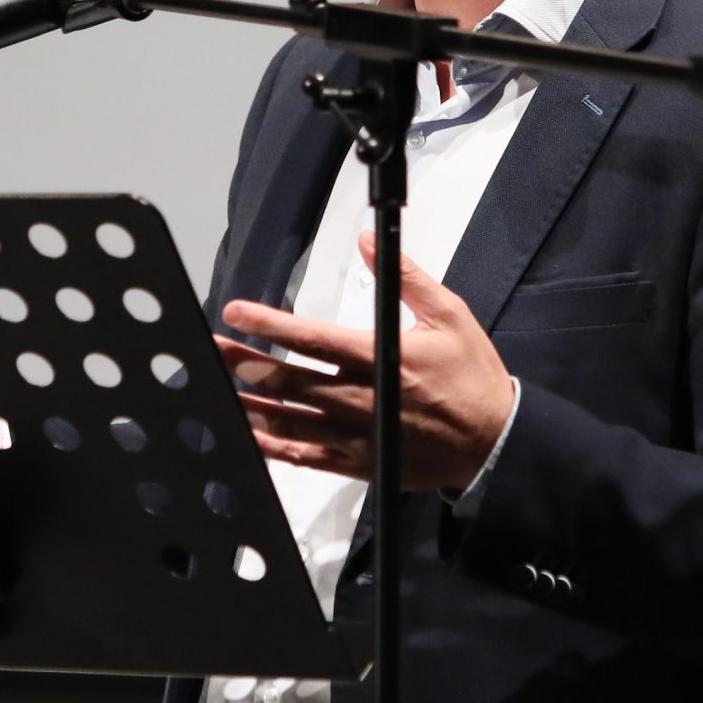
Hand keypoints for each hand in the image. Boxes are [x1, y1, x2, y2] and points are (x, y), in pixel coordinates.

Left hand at [219, 232, 515, 492]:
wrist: (493, 441)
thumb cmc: (472, 377)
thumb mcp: (450, 315)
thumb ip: (407, 277)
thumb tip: (369, 240)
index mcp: (381, 358)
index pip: (313, 339)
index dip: (269, 324)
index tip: (236, 311)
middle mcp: (361, 398)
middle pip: (288, 379)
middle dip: (243, 361)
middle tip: (208, 349)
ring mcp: (355, 435)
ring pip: (288, 420)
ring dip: (247, 403)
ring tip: (213, 390)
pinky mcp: (356, 462)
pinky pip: (304, 456)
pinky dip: (271, 446)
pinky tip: (246, 435)